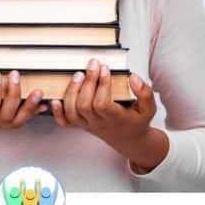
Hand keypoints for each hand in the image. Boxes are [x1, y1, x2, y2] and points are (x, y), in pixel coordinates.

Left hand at [51, 59, 168, 172]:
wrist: (130, 140)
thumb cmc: (137, 121)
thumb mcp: (148, 108)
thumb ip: (144, 93)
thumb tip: (133, 77)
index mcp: (115, 119)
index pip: (102, 104)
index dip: (102, 85)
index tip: (105, 68)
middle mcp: (99, 123)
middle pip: (85, 105)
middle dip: (87, 83)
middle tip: (93, 64)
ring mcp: (88, 125)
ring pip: (73, 112)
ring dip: (72, 91)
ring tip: (79, 74)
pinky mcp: (81, 125)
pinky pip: (65, 123)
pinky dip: (58, 112)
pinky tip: (56, 99)